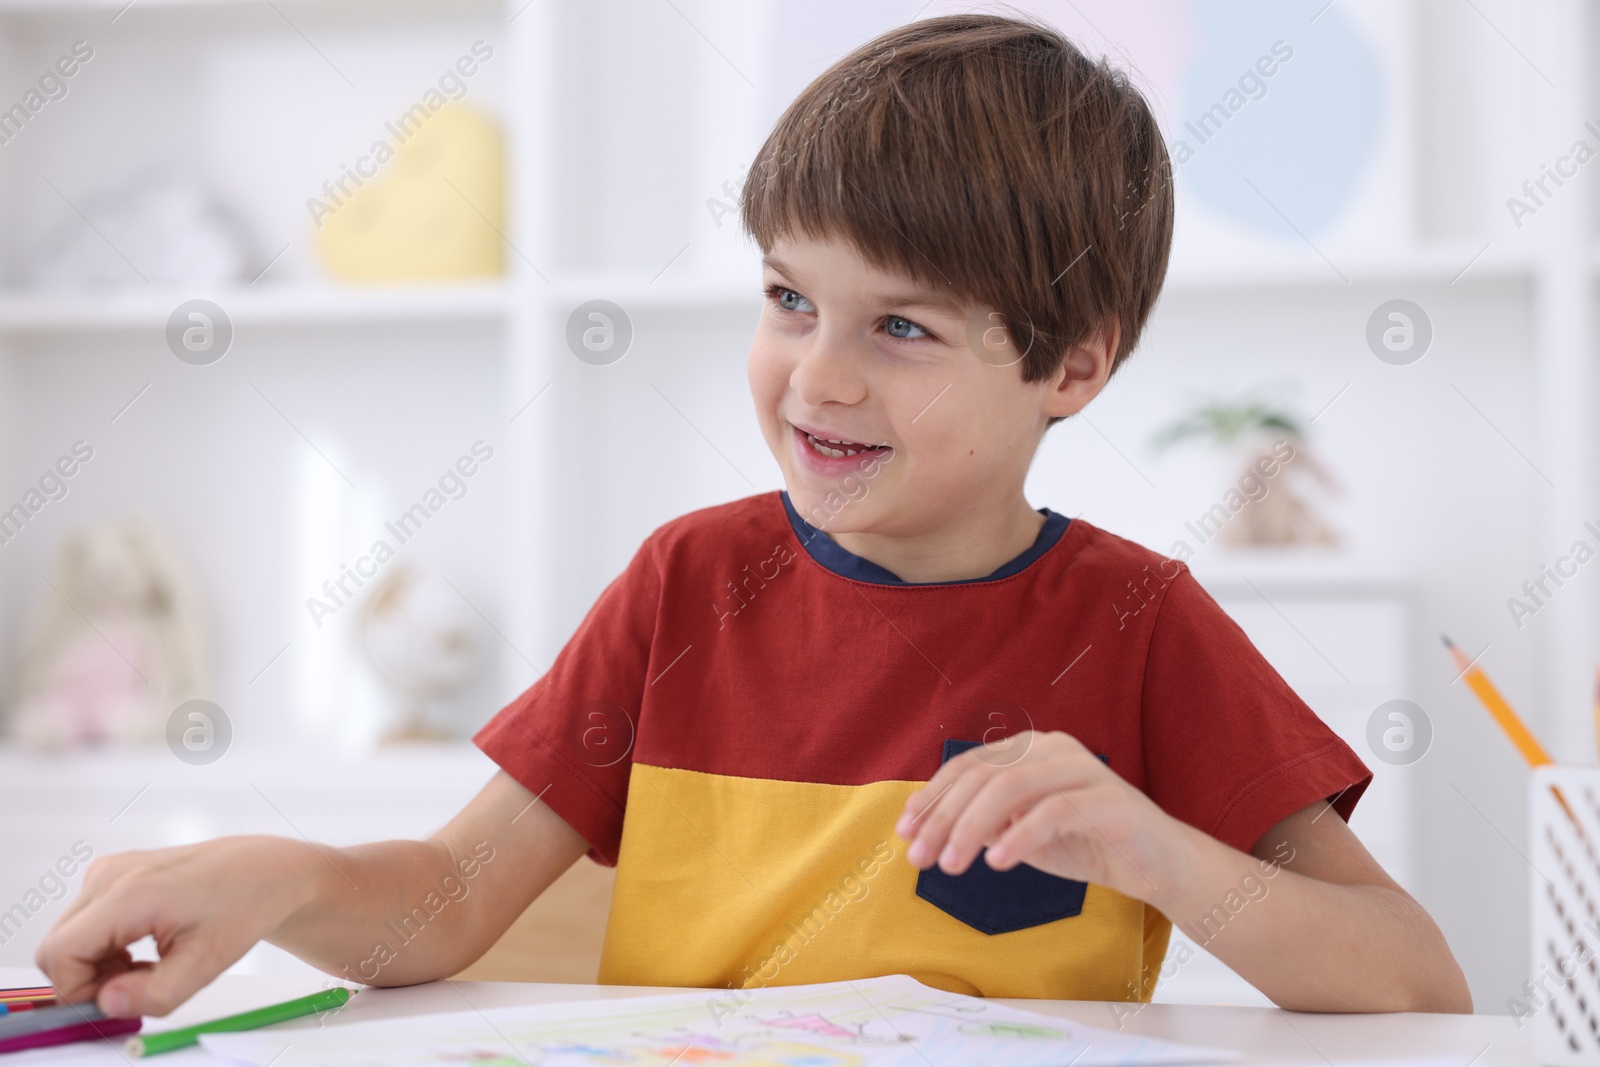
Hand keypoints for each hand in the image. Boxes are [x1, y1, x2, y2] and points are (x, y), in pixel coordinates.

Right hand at [35, 836, 323, 1017]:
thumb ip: (155, 994)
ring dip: (97, 964)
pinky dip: (103, 946)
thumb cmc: (242, 908)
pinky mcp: (114, 874)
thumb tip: (107, 1003)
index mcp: (129, 894)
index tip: (121, 999)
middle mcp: (111, 875)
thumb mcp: (207, 964)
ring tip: (147, 966)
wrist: (264, 872)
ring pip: (68, 937)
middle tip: (139, 984)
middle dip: (87, 979)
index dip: (79, 990)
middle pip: (57, 947)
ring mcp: (109, 870)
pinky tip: (142, 949)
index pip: (60, 954)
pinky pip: (84, 923)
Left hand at [895, 730, 1196, 907]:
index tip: (904, 832)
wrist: (1156, 863)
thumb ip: (985, 822)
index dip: (931, 797)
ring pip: (1012, 787)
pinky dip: (1020, 836)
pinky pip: (1054, 811)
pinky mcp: (1109, 800)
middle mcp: (1053, 748)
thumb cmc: (1084, 842)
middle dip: (943, 818)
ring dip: (973, 828)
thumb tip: (929, 830)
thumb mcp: (1022, 831)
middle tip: (920, 859)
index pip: (968, 766)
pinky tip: (997, 862)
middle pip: (983, 775)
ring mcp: (1083, 769)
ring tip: (952, 865)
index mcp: (1030, 748)